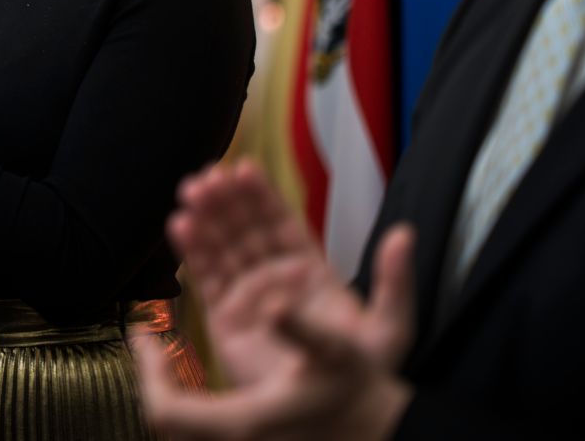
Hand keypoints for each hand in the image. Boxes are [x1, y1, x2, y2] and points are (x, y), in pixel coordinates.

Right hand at [133, 162, 415, 439]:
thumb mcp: (390, 326)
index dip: (262, 196)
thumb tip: (404, 234)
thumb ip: (394, 280)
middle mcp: (276, 278)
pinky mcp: (225, 319)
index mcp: (311, 271)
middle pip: (246, 228)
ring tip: (189, 192)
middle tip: (208, 177)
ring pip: (223, 248)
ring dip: (205, 218)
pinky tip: (180, 225)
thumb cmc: (364, 375)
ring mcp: (249, 296)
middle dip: (226, 200)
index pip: (282, 224)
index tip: (243, 169)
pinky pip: (206, 280)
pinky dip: (192, 252)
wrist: (334, 416)